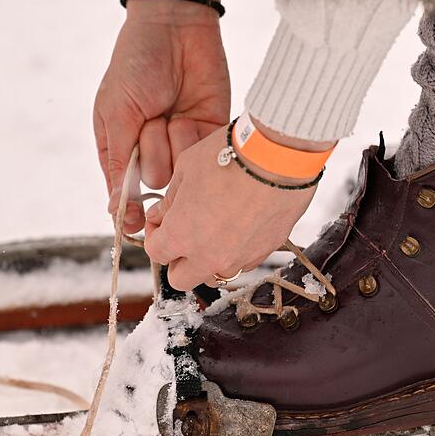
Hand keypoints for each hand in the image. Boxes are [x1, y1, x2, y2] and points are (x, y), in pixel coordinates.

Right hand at [93, 0, 229, 233]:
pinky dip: (193, 139)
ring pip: (179, 174)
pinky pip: (201, 158)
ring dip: (172, 142)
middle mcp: (152, 153)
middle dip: (151, 154)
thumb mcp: (116, 113)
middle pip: (154, 184)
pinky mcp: (206, 138)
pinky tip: (189, 115)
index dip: (130, 212)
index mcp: (122, 150)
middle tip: (150, 121)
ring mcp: (181, 147)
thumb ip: (118, 161)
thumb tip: (114, 206)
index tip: (136, 221)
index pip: (124, 195)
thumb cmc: (136, 66)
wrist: (176, 30)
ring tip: (170, 112)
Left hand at [144, 125, 317, 289]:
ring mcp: (239, 259)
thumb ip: (170, 200)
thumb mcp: (186, 169)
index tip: (163, 220)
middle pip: (181, 279)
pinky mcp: (265, 252)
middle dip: (178, 259)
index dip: (155, 234)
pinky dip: (236, 252)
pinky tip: (241, 225)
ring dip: (208, 260)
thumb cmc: (230, 157)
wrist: (278, 157)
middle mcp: (209, 256)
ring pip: (215, 276)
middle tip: (185, 233)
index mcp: (181, 236)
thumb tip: (162, 214)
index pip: (156, 252)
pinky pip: (244, 263)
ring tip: (215, 231)